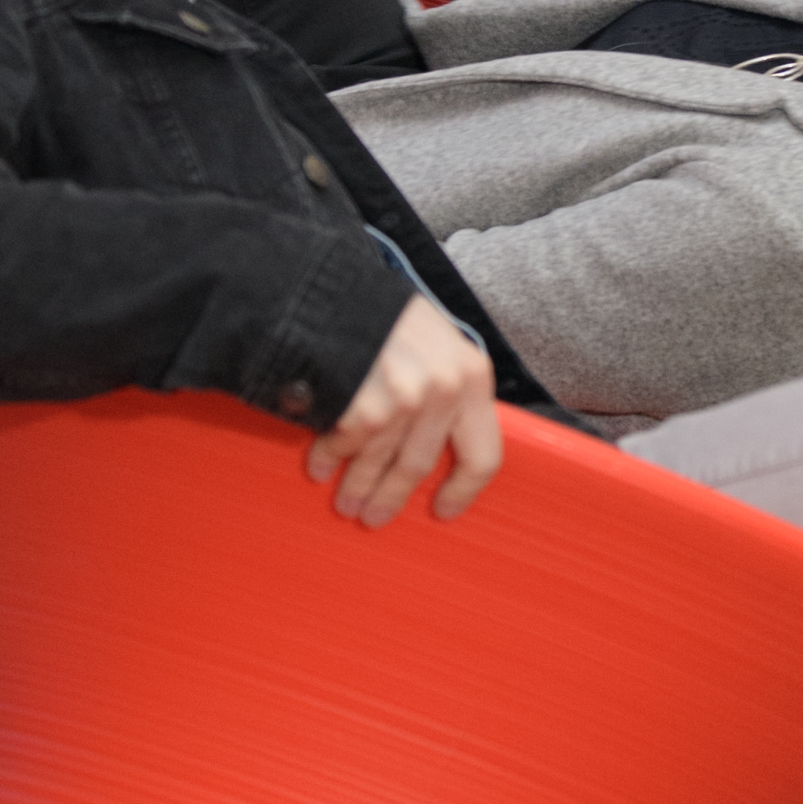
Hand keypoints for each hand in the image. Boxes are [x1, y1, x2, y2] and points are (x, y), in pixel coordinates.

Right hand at [304, 296, 500, 527]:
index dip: (464, 490)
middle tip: (376, 517)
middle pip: (421, 466)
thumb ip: (447, 386)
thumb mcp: (434, 340)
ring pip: (379, 465)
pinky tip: (319, 467)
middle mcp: (444, 390)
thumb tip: (445, 443)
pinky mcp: (362, 409)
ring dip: (359, 489)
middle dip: (393, 496)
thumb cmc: (382, 315)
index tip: (445, 511)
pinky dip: (328, 460)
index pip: (483, 454)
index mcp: (472, 375)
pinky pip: (345, 449)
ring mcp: (402, 401)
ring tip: (348, 503)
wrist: (327, 286)